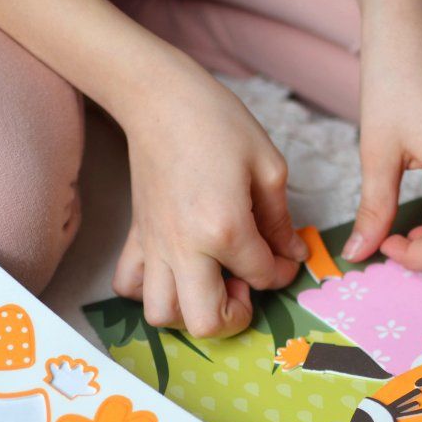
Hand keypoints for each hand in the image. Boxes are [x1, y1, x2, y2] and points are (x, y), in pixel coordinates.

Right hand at [111, 63, 305, 337]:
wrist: (159, 99)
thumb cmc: (218, 123)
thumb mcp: (267, 166)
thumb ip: (281, 220)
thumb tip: (292, 254)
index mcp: (225, 229)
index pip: (263, 276)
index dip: (283, 272)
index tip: (286, 257)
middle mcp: (185, 248)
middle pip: (207, 322)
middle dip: (234, 317)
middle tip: (244, 288)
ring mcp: (155, 247)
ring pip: (163, 315)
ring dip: (190, 312)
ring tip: (209, 283)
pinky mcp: (136, 238)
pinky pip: (129, 286)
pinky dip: (151, 291)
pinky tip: (176, 272)